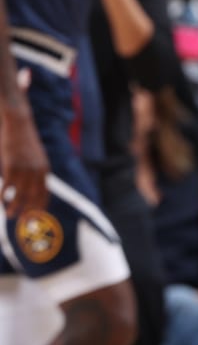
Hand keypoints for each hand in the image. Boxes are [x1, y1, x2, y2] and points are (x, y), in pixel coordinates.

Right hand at [1, 79, 48, 219]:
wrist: (19, 124)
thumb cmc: (24, 142)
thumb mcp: (34, 157)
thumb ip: (34, 171)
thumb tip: (29, 186)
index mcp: (44, 169)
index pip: (44, 193)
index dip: (39, 206)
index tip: (34, 216)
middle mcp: (37, 171)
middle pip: (34, 196)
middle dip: (28, 210)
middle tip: (21, 220)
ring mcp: (25, 169)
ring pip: (20, 194)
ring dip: (15, 207)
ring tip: (10, 215)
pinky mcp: (12, 166)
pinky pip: (7, 186)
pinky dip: (3, 196)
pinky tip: (0, 202)